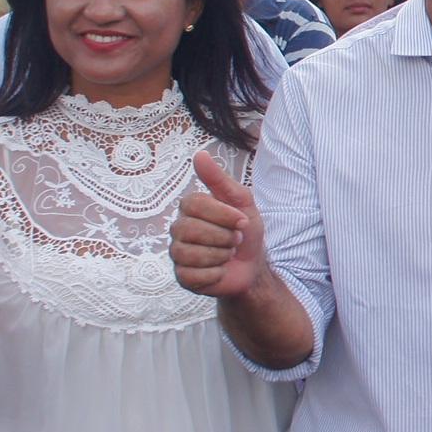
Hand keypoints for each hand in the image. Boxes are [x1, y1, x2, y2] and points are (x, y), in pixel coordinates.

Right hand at [172, 149, 269, 297]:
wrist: (253, 265)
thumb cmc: (244, 231)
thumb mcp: (241, 202)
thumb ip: (219, 180)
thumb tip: (199, 154)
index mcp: (190, 208)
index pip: (194, 204)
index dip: (222, 214)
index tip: (242, 221)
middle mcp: (178, 228)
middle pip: (190, 230)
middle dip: (223, 237)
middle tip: (235, 240)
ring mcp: (178, 253)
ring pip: (190, 254)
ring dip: (220, 256)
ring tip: (228, 254)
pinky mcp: (182, 276)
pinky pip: (192, 276)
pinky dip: (214, 274)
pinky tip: (220, 271)